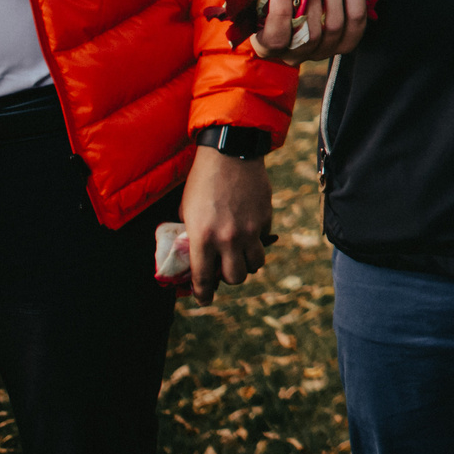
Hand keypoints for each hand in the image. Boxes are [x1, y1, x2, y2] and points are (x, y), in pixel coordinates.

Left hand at [180, 146, 273, 303]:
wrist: (229, 155)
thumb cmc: (201, 182)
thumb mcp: (188, 212)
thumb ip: (193, 236)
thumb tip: (197, 256)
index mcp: (203, 238)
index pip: (204, 278)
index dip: (202, 294)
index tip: (204, 299)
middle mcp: (228, 239)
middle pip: (235, 278)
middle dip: (228, 278)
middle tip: (224, 269)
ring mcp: (250, 230)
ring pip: (255, 265)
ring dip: (246, 263)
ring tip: (240, 254)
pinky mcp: (265, 218)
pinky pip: (264, 241)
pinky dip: (257, 241)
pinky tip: (249, 229)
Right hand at [250, 0, 369, 62]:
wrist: (295, 11)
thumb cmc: (269, 2)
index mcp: (270, 46)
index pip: (276, 39)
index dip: (280, 14)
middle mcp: (298, 54)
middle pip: (311, 30)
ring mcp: (324, 51)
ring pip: (335, 25)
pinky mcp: (346, 42)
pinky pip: (357, 21)